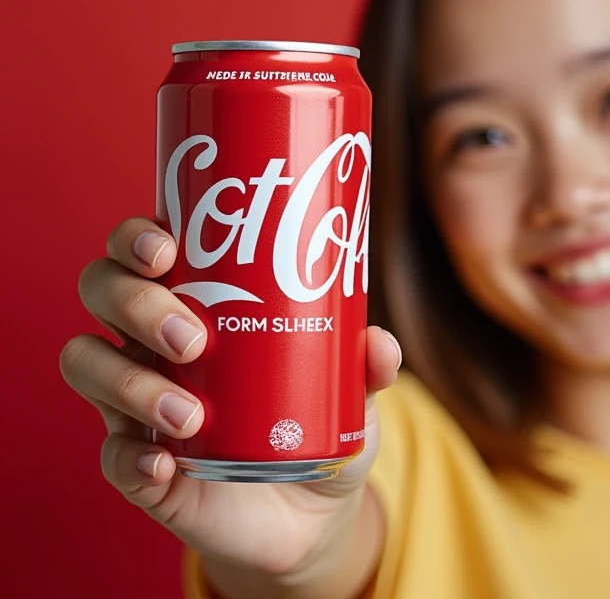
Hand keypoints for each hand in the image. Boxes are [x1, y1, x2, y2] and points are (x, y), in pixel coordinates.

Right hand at [60, 218, 400, 577]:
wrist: (310, 513)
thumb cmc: (318, 424)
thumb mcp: (350, 392)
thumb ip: (367, 366)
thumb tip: (380, 343)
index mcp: (194, 303)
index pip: (139, 251)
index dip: (136, 238)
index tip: (167, 248)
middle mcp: (151, 344)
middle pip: (102, 291)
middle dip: (136, 303)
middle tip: (195, 338)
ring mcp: (136, 404)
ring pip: (86, 365)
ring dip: (130, 382)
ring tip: (191, 414)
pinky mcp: (139, 468)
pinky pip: (109, 456)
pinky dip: (129, 457)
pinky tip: (163, 463)